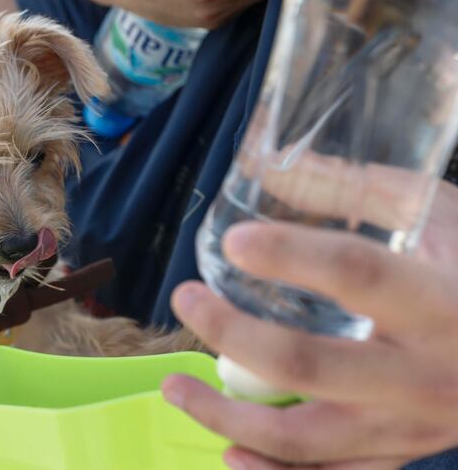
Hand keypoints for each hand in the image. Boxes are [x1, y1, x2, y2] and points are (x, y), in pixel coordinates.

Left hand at [162, 180, 457, 468]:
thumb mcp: (434, 214)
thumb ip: (353, 189)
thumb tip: (265, 166)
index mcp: (440, 301)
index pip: (357, 274)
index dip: (290, 256)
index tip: (233, 242)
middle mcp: (426, 374)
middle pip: (308, 364)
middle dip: (232, 334)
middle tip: (185, 298)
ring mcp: (413, 428)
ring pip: (306, 440)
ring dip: (226, 417)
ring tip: (175, 387)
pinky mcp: (404, 454)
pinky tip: (230, 451)